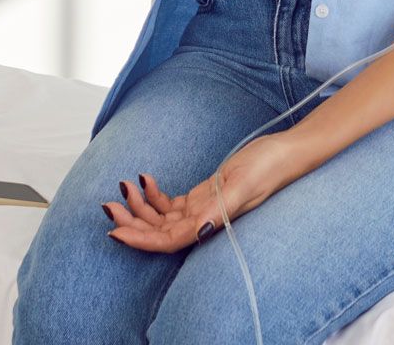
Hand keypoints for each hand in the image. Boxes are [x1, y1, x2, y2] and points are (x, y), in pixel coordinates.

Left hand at [105, 133, 306, 253]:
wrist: (284, 152)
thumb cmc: (268, 167)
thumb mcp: (244, 184)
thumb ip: (220, 208)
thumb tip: (199, 230)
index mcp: (212, 223)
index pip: (169, 240)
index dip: (141, 240)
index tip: (116, 231)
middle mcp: (204, 221)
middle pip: (160, 231)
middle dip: (132, 222)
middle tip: (108, 205)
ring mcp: (202, 209)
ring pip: (162, 217)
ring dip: (139, 206)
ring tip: (122, 187)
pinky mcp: (204, 196)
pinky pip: (172, 203)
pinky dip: (154, 194)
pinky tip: (144, 179)